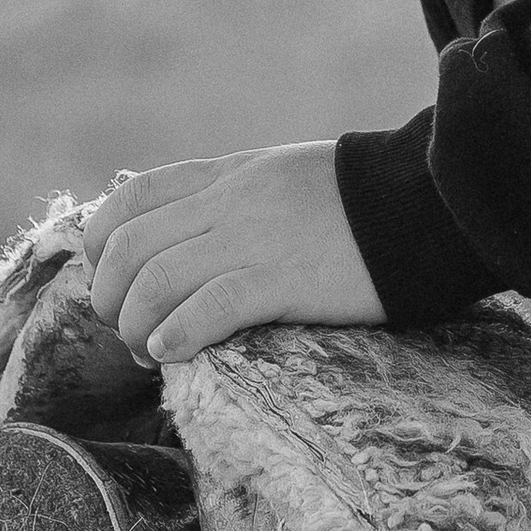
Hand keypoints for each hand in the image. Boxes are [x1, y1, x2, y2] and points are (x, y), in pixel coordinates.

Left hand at [78, 143, 384, 361]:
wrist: (428, 202)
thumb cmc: (360, 204)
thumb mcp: (282, 178)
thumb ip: (234, 201)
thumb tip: (190, 246)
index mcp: (227, 174)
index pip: (131, 198)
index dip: (102, 245)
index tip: (112, 281)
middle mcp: (230, 202)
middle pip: (130, 247)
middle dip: (110, 297)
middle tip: (128, 332)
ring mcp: (255, 239)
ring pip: (157, 281)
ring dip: (137, 327)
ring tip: (149, 353)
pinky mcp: (285, 279)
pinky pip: (209, 308)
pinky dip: (177, 336)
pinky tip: (174, 356)